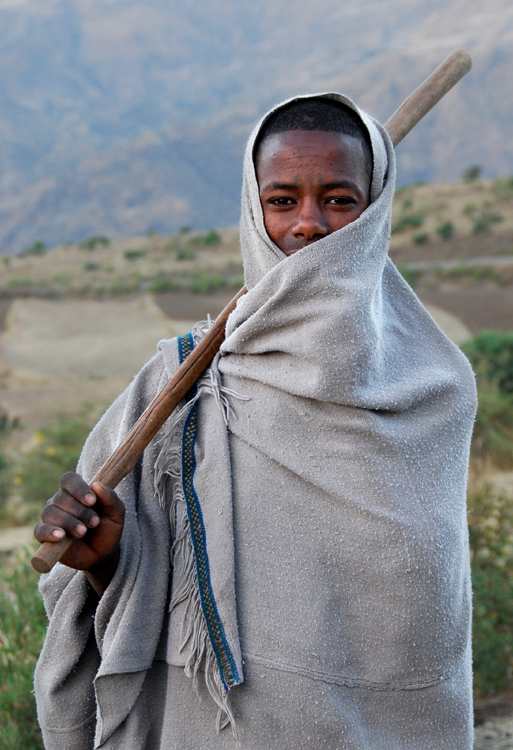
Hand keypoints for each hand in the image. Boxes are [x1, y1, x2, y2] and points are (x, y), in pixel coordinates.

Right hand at [34, 472, 124, 591]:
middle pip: (60, 497)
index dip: (78, 488)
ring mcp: (51, 518)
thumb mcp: (116, 514)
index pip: (68, 479)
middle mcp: (60, 502)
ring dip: (68, 522)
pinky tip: (61, 536)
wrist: (102, 553)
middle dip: (80, 511)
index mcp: (76, 492)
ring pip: (50, 512)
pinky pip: (40, 530)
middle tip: (94, 523)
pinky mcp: (45, 536)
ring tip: (83, 532)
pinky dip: (49, 532)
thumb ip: (110, 498)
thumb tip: (97, 485)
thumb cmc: (108, 528)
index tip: (92, 501)